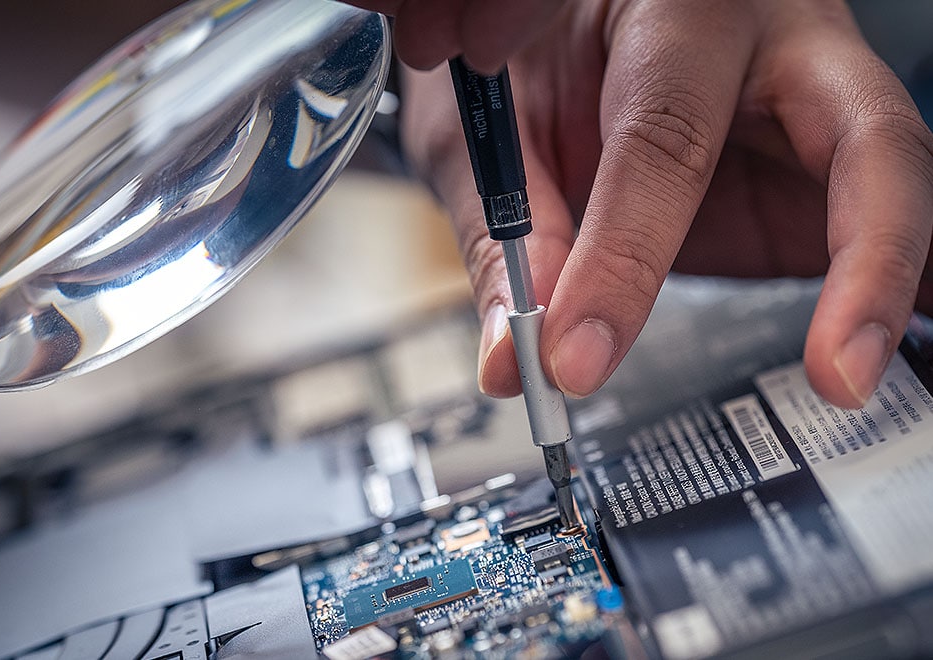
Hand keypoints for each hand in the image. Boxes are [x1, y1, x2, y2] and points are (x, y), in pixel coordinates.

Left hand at [352, 0, 932, 408]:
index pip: (666, 142)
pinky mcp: (827, 165)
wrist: (557, 29)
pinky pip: (883, 218)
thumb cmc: (529, 59)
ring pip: (896, 180)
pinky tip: (901, 341)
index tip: (576, 357)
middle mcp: (771, 45)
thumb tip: (517, 354)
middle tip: (836, 375)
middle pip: (865, 142)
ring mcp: (816, 102)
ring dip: (894, 283)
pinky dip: (901, 283)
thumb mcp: (496, 135)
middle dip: (866, 265)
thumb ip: (511, 236)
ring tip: (876, 372)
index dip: (624, 260)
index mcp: (673, 15)